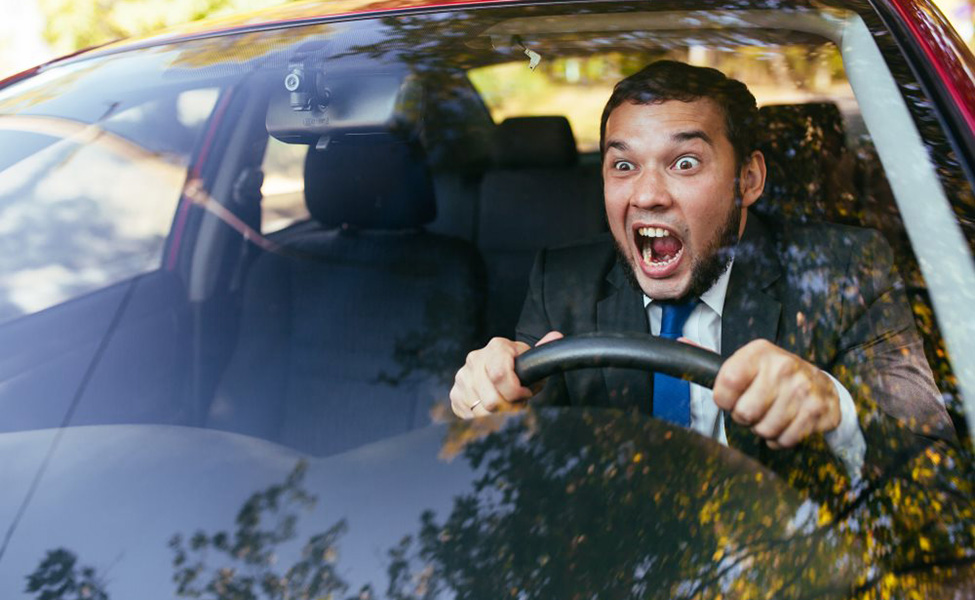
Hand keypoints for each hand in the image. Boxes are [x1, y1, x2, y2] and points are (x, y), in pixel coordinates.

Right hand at [450, 331, 562, 418]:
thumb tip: (556, 336)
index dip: (516, 392)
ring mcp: (462, 376)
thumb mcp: (532, 359)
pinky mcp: (455, 393)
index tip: (526, 394)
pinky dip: (483, 418)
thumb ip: (543, 351)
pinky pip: (469, 415)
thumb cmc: (518, 366)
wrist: (495, 368)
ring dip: (497, 415)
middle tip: (517, 402)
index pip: (500, 374)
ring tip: (506, 404)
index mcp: (496, 348)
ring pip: (480, 411)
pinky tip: (492, 408)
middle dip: (509, 407)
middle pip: (491, 400)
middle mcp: (475, 359)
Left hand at [712, 339, 839, 448]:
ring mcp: (802, 389)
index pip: (727, 381)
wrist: (821, 385)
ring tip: (772, 414)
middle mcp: (783, 367)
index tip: (731, 398)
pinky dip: (781, 439)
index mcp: (760, 352)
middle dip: (745, 417)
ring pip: (764, 430)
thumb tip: (681, 343)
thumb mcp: (748, 362)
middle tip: (756, 408)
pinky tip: (786, 424)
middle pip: (744, 412)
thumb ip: (715, 362)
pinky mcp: (817, 411)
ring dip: (764, 429)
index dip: (724, 398)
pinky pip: (785, 440)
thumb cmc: (775, 377)